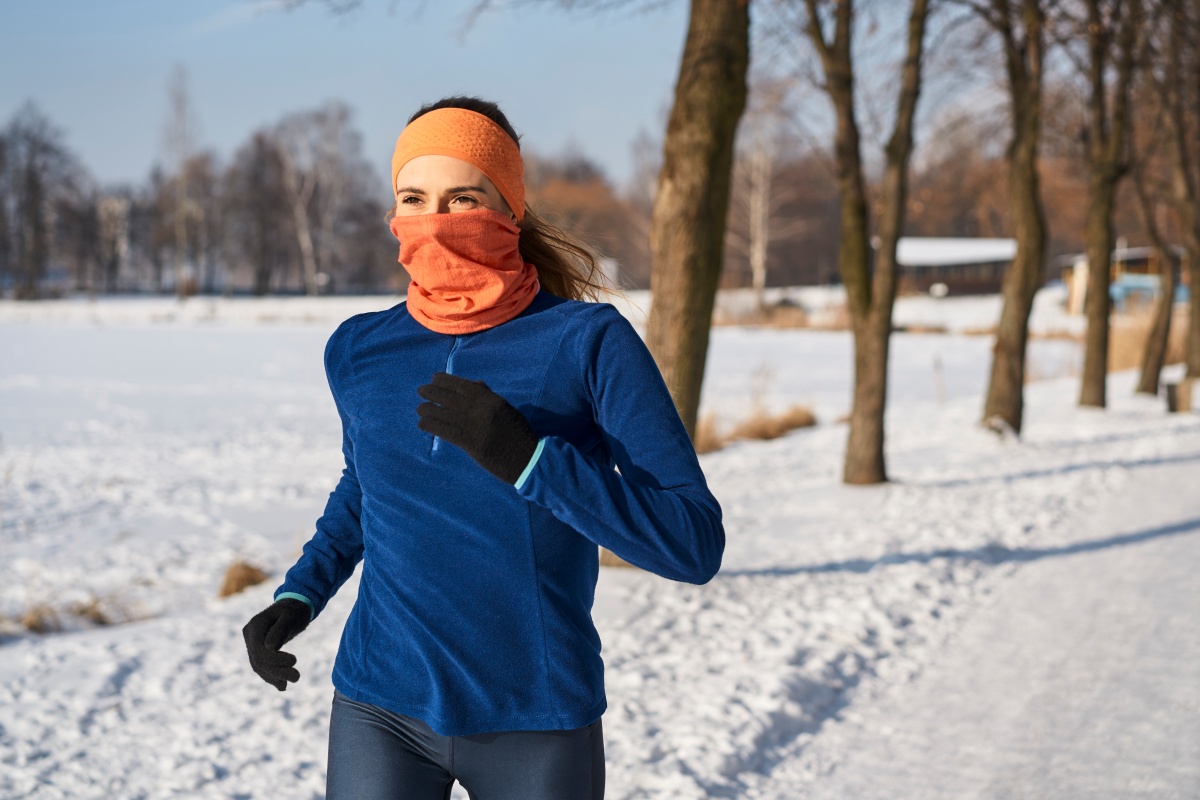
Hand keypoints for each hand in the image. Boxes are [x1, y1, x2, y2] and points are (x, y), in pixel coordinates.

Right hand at [242, 598, 310, 690]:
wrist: (293, 606)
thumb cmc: (294, 609)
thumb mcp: (290, 616)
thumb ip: (280, 630)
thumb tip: (269, 647)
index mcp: (255, 626)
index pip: (258, 649)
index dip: (274, 659)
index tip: (294, 660)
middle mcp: (250, 636)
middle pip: (258, 660)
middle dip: (277, 671)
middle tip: (297, 677)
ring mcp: (252, 644)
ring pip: (259, 666)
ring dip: (275, 677)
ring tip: (293, 681)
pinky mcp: (259, 651)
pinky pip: (263, 667)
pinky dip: (272, 676)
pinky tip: (282, 686)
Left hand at [416, 372, 537, 483]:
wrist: (527, 458)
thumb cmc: (519, 433)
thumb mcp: (507, 409)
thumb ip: (490, 397)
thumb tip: (474, 384)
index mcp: (491, 399)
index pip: (463, 385)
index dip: (446, 380)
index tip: (434, 378)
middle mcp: (480, 409)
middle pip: (450, 397)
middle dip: (433, 392)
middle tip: (421, 391)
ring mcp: (474, 426)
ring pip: (445, 414)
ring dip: (429, 409)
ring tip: (420, 408)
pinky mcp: (470, 443)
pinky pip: (446, 431)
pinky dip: (432, 426)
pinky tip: (422, 424)